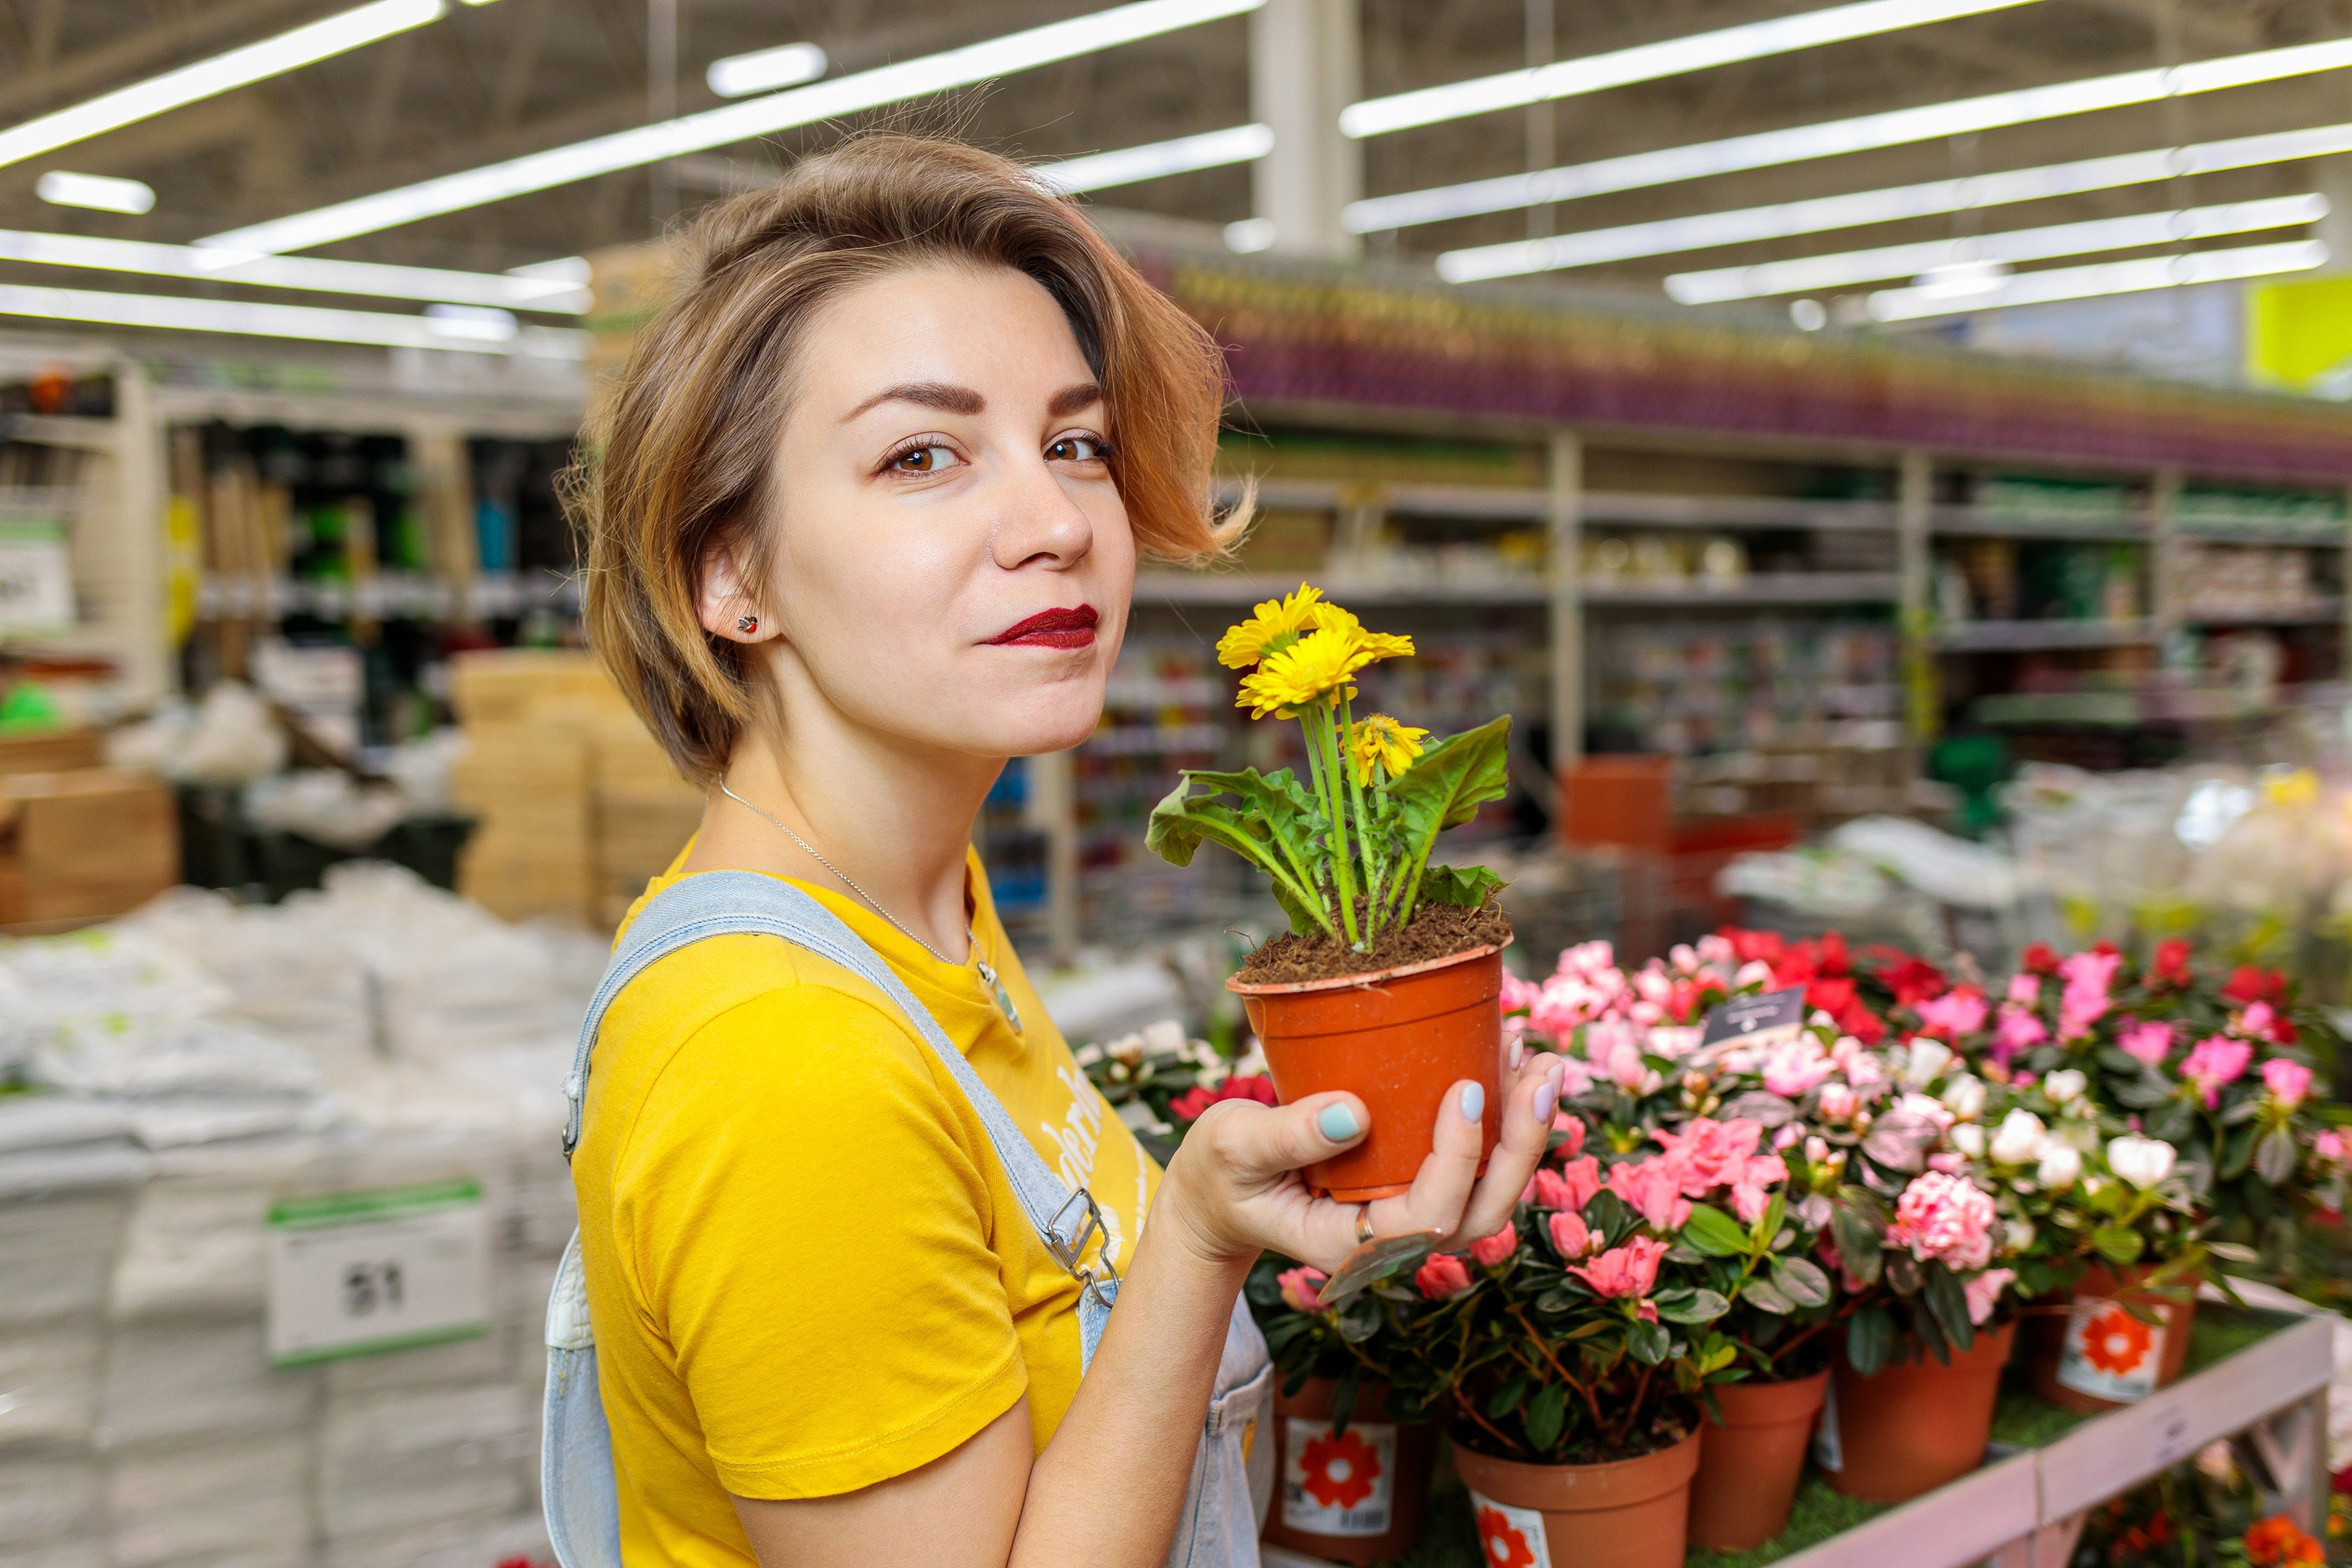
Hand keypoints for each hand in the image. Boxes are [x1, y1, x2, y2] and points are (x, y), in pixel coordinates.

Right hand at [1158, 1047, 1565, 1272]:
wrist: (1221, 1191)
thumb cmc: (1222, 1172)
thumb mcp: (1233, 1147)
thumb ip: (1285, 1136)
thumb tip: (1353, 1115)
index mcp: (1353, 1243)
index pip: (1431, 1216)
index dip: (1460, 1158)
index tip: (1464, 1087)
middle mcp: (1395, 1239)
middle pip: (1484, 1212)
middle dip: (1524, 1145)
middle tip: (1542, 1072)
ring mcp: (1410, 1213)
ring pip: (1491, 1191)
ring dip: (1525, 1130)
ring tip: (1541, 1061)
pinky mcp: (1414, 1184)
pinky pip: (1475, 1164)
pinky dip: (1500, 1117)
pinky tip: (1507, 1060)